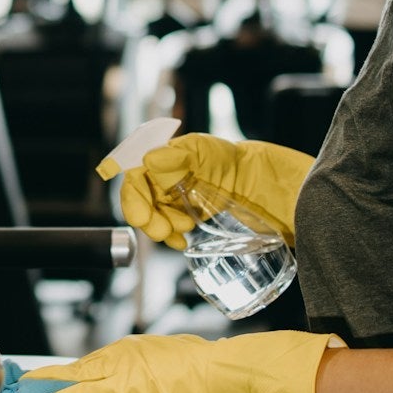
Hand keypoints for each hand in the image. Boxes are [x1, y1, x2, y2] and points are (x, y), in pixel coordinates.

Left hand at [22, 330, 343, 392]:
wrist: (216, 370)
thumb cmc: (200, 373)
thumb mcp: (165, 376)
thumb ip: (144, 388)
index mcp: (130, 351)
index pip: (89, 365)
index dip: (64, 375)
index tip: (43, 381)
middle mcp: (121, 353)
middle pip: (76, 367)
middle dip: (48, 379)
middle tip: (22, 387)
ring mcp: (122, 365)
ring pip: (75, 376)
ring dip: (49, 388)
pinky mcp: (124, 382)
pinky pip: (88, 392)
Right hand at [117, 133, 313, 248]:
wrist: (259, 182)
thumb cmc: (232, 159)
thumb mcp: (206, 151)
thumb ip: (179, 155)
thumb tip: (149, 160)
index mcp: (162, 160)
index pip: (135, 177)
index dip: (132, 197)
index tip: (140, 215)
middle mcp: (163, 179)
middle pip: (140, 201)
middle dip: (146, 218)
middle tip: (161, 230)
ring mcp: (174, 198)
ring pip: (153, 218)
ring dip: (161, 228)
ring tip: (185, 228)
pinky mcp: (186, 214)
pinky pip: (169, 229)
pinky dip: (171, 237)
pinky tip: (181, 241)